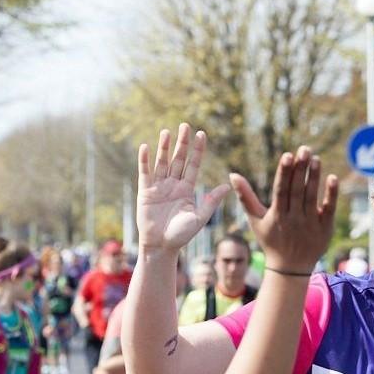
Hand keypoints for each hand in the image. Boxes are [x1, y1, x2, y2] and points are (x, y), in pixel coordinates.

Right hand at [137, 123, 229, 256]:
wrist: (161, 247)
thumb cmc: (181, 236)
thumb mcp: (200, 217)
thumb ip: (211, 201)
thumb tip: (228, 186)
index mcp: (187, 189)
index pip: (193, 165)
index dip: (197, 150)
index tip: (201, 134)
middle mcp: (173, 185)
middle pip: (178, 159)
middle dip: (182, 143)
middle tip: (185, 126)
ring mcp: (158, 187)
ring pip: (162, 162)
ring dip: (164, 148)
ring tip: (167, 132)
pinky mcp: (145, 192)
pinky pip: (145, 173)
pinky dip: (145, 160)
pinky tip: (146, 147)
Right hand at [229, 146, 338, 274]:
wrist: (290, 268)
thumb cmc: (271, 240)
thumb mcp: (256, 220)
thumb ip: (245, 196)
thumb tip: (232, 175)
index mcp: (276, 215)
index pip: (281, 190)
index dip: (284, 172)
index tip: (288, 155)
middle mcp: (293, 219)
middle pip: (297, 191)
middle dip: (301, 169)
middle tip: (305, 149)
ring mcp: (309, 224)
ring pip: (312, 197)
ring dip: (315, 177)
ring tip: (316, 158)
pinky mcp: (324, 228)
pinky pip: (329, 209)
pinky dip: (331, 194)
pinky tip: (332, 178)